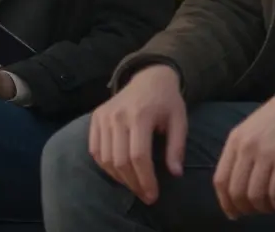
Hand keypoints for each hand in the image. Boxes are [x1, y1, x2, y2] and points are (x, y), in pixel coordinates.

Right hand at [89, 64, 186, 204]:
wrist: (149, 77)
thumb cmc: (167, 102)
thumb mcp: (179, 121)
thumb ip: (177, 147)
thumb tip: (176, 174)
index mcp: (140, 115)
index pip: (139, 156)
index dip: (145, 180)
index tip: (153, 196)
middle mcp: (118, 115)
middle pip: (120, 161)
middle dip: (133, 184)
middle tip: (145, 195)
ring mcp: (104, 116)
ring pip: (106, 159)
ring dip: (119, 178)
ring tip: (134, 186)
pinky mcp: (96, 118)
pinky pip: (95, 150)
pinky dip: (105, 166)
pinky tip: (120, 173)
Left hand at [213, 70, 274, 218]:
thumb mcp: (253, 127)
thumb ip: (242, 151)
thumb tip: (237, 185)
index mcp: (235, 139)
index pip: (220, 179)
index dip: (225, 202)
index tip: (233, 213)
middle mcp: (247, 146)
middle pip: (236, 191)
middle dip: (243, 208)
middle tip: (254, 213)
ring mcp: (266, 152)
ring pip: (255, 195)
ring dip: (262, 208)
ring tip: (271, 207)